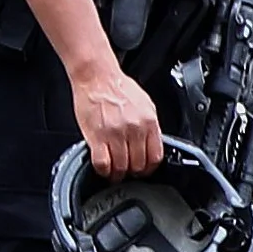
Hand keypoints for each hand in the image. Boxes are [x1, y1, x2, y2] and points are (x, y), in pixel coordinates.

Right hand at [68, 63, 162, 179]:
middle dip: (133, 173)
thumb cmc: (119, 88)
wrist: (97, 77)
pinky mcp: (97, 137)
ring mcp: (116, 134)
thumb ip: (150, 126)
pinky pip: (102, 164)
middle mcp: (135, 129)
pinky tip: (104, 169)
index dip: (150, 168)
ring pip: (121, 167)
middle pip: (138, 165)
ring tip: (115, 173)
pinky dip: (104, 171)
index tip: (144, 170)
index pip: (155, 156)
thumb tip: (152, 143)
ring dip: (118, 174)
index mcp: (149, 122)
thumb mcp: (146, 104)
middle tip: (128, 172)